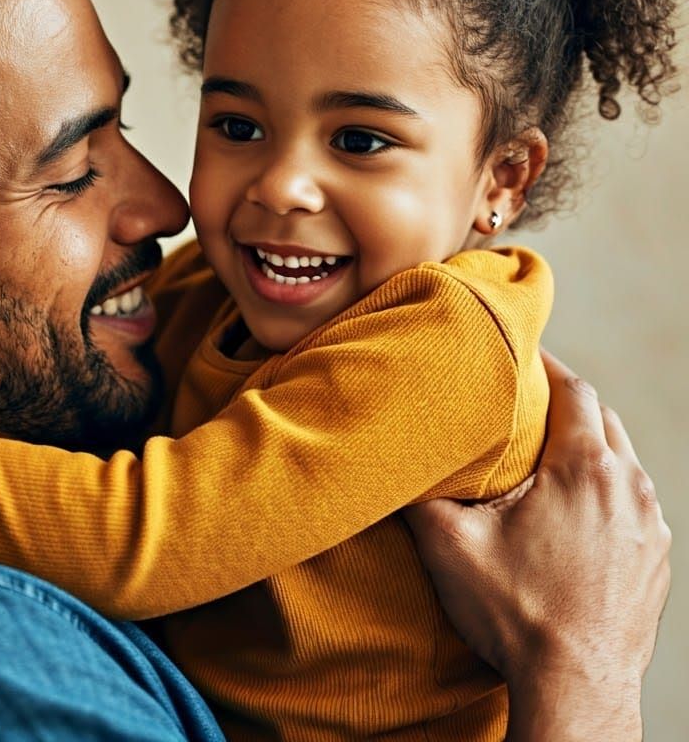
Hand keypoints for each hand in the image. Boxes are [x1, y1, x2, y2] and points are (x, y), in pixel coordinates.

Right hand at [403, 351, 667, 740]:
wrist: (576, 690)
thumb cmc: (516, 614)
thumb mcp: (448, 545)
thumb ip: (418, 492)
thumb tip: (387, 459)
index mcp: (585, 470)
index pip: (574, 389)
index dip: (547, 365)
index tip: (520, 355)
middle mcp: (629, 489)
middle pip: (603, 419)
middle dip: (567, 402)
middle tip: (527, 400)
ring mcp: (651, 528)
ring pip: (624, 462)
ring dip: (590, 448)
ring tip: (548, 453)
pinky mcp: (658, 562)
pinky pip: (635, 503)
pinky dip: (607, 489)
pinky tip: (574, 509)